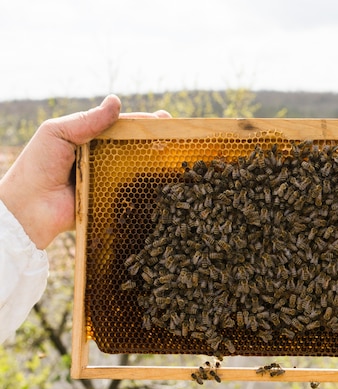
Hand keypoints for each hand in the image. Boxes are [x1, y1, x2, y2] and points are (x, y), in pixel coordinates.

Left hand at [0, 95, 169, 248]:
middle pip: (132, 147)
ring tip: (176, 157)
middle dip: (155, 140)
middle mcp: (100, 159)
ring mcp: (106, 180)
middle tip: (176, 136)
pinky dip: (146, 188)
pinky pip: (130, 193)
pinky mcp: (109, 201)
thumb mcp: (58, 132)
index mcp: (88, 139)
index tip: (164, 119)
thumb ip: (87, 120)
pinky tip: (164, 183)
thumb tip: (116, 101)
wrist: (29, 207)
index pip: (120, 126)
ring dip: (155, 163)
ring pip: (135, 169)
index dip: (142, 122)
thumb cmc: (38, 165)